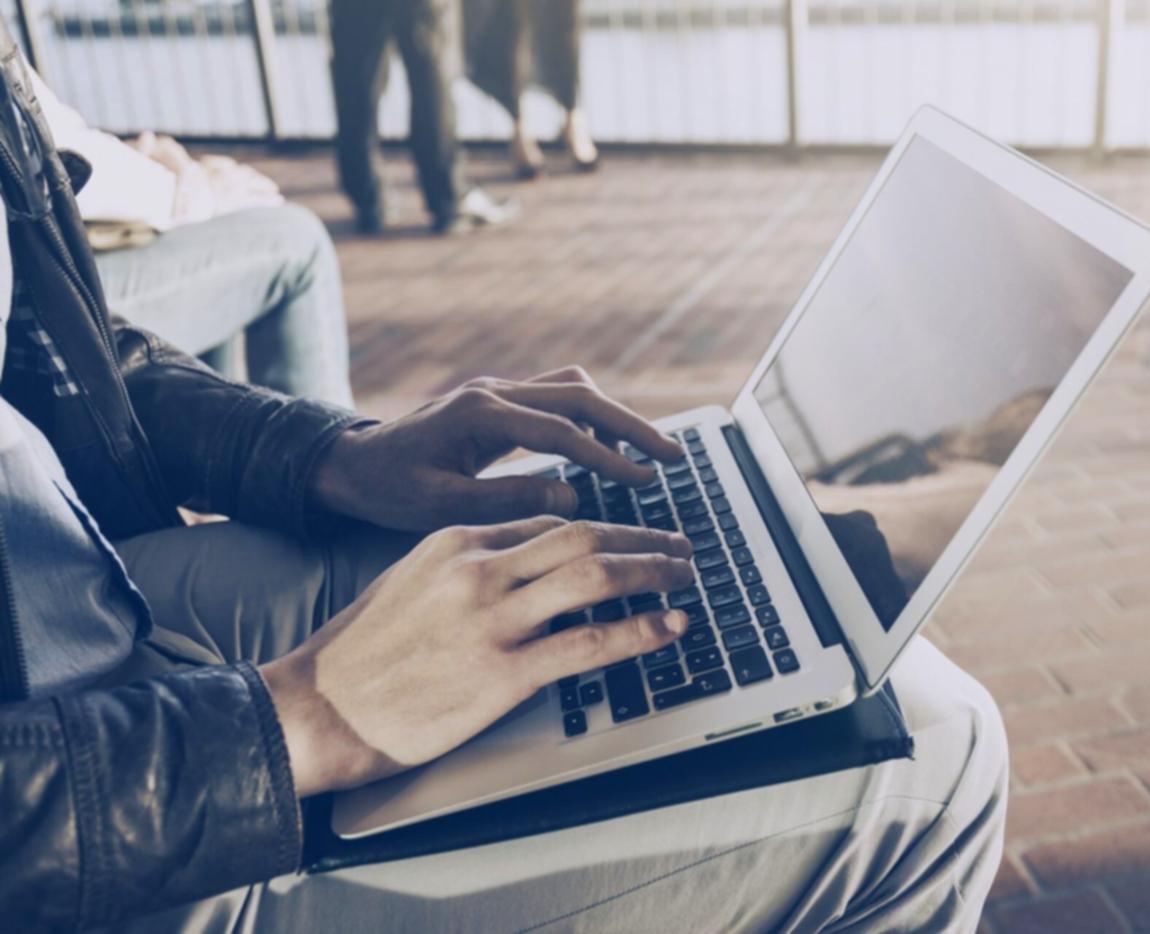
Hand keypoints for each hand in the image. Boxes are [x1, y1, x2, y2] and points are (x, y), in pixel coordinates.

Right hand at [260, 517, 694, 796]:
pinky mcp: (503, 674)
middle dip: (641, 536)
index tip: (632, 534)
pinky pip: (588, 644)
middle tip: (679, 543)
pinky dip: (639, 631)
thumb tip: (521, 565)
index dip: (603, 527)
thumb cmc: (359, 652)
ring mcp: (493, 620)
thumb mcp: (409, 580)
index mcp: (457, 541)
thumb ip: (466, 565)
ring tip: (685, 575)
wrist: (316, 706)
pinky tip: (669, 626)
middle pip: (584, 535)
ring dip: (652, 571)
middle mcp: (480, 570)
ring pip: (595, 576)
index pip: (548, 521)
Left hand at [310, 367, 682, 530]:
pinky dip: (587, 418)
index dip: (610, 457)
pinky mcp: (497, 402)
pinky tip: (602, 450)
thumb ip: (506, 499)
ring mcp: (496, 392)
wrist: (347, 465)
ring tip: (645, 453)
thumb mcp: (440, 505)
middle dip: (631, 424)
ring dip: (613, 416)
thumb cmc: (388, 488)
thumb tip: (570, 497)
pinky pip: (556, 398)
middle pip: (581, 395)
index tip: (646, 481)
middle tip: (671, 455)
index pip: (563, 431)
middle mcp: (493, 392)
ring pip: (572, 389)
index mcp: (481, 412)